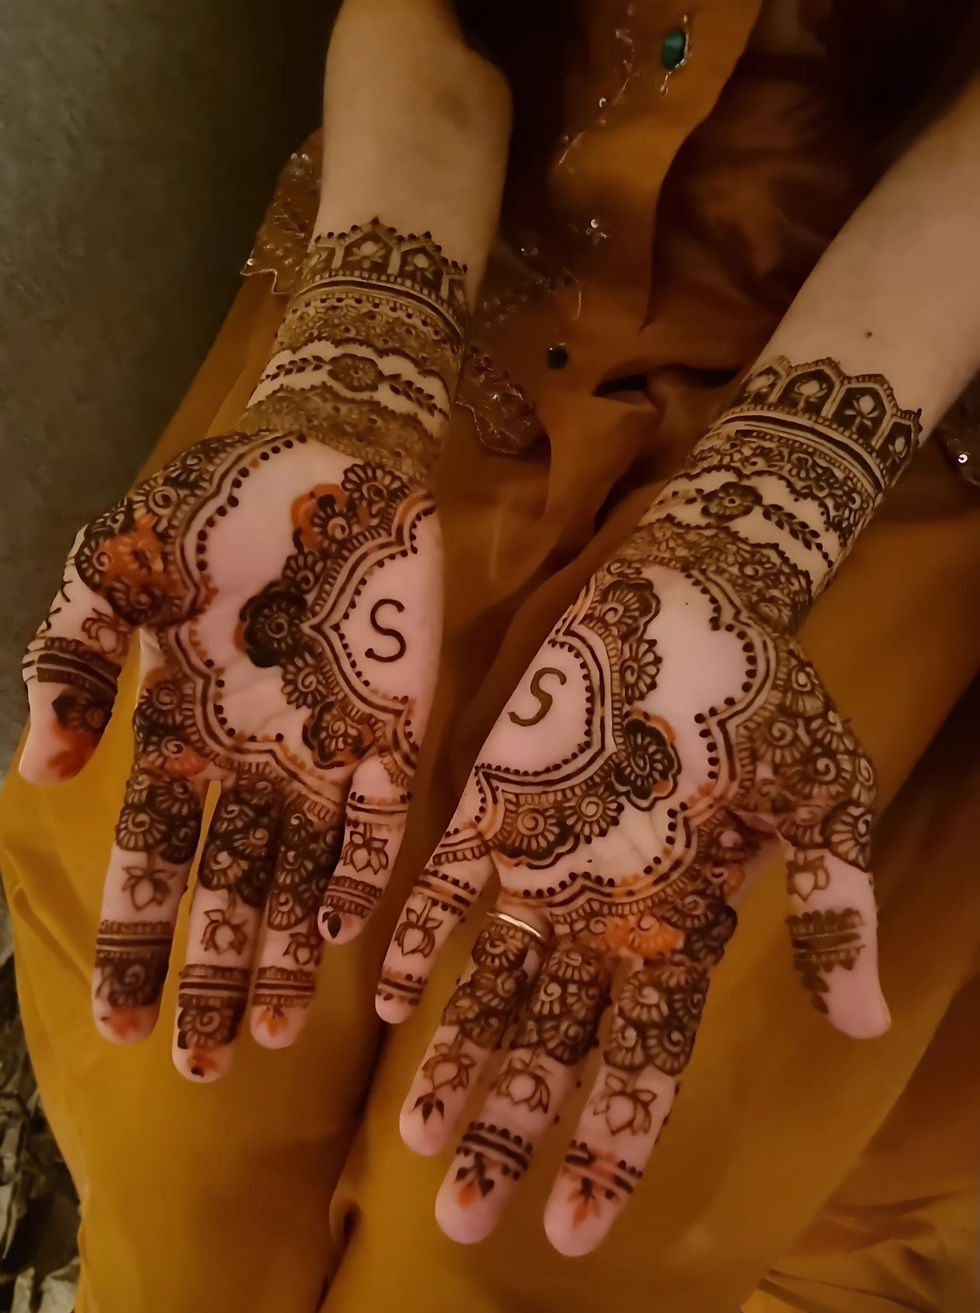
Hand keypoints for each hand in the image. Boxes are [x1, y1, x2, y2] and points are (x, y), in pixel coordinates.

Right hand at [20, 219, 464, 1079]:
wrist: (326, 450)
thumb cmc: (213, 507)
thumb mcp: (108, 573)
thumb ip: (68, 665)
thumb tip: (39, 776)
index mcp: (178, 732)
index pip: (148, 859)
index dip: (131, 940)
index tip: (115, 1022)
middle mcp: (249, 762)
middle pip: (224, 891)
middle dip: (207, 977)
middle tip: (199, 1067)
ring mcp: (323, 752)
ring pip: (298, 877)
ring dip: (280, 955)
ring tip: (268, 1038)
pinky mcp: (393, 731)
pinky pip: (376, 824)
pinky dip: (358, 882)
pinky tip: (339, 945)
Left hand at [379, 509, 888, 1254]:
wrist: (691, 600)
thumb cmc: (762, 699)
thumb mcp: (822, 802)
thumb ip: (834, 911)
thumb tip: (870, 1027)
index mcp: (681, 924)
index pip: (646, 1058)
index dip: (615, 1143)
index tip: (580, 1228)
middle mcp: (602, 913)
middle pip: (555, 1044)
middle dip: (515, 1130)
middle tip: (473, 1223)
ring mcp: (542, 864)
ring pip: (493, 984)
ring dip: (457, 1059)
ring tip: (417, 1145)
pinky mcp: (492, 806)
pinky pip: (446, 885)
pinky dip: (420, 936)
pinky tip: (392, 1001)